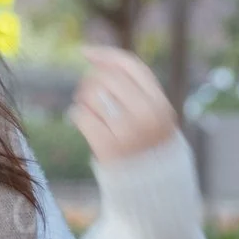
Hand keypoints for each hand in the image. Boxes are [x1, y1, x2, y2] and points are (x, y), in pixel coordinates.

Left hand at [69, 44, 178, 165]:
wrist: (151, 186)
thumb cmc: (145, 140)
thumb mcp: (151, 110)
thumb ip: (130, 83)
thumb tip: (89, 52)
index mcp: (160, 103)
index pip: (130, 65)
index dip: (105, 54)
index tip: (85, 52)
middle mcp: (146, 115)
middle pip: (107, 77)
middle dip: (92, 80)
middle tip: (88, 93)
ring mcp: (127, 132)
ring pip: (92, 94)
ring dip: (84, 98)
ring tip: (89, 109)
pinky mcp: (107, 147)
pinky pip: (81, 116)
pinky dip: (78, 116)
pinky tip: (85, 123)